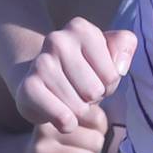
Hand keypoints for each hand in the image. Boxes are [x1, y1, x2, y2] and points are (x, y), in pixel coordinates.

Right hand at [13, 18, 137, 132]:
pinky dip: (67, 123)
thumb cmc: (83, 68)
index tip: (96, 78)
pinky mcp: (28, 88)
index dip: (109, 84)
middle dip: (94, 98)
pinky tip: (62, 116)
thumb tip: (120, 68)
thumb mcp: (109, 51)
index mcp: (80, 28)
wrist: (41, 79)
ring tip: (71, 99)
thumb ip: (125, 46)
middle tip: (82, 92)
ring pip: (79, 106)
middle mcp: (56, 40)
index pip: (113, 74)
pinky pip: (62, 117)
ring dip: (80, 111)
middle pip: (95, 91)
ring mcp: (40, 63)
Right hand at [21, 104, 109, 152]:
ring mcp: (40, 151)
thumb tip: (103, 123)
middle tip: (86, 149)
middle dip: (96, 147)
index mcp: (57, 109)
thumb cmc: (61, 142)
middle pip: (95, 139)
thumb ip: (92, 116)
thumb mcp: (75, 123)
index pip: (96, 117)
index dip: (100, 128)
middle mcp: (45, 128)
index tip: (93, 131)